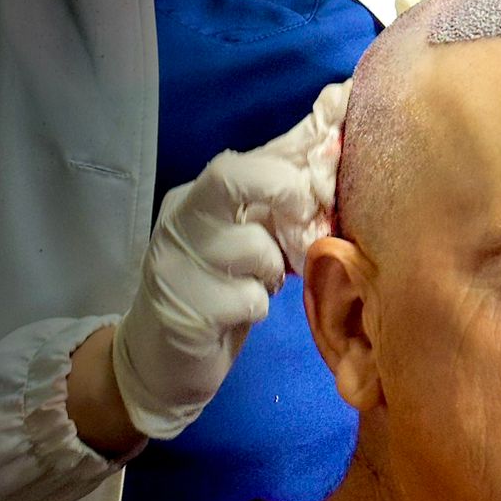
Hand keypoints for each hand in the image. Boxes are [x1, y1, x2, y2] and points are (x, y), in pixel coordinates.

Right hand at [112, 80, 350, 439]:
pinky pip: (248, 299)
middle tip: (305, 221)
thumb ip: (280, 196)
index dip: (303, 142)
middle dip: (283, 190)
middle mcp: (181, 219)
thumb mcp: (247, 235)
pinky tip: (241, 312)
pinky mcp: (183, 311)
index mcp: (198, 194)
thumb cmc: (218, 289)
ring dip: (273, 267)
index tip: (341, 138)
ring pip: (253, 245)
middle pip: (231, 175)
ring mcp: (176, 263)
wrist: (158, 361)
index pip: (251, 153)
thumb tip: (333, 143)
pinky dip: (258, 306)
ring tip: (262, 283)